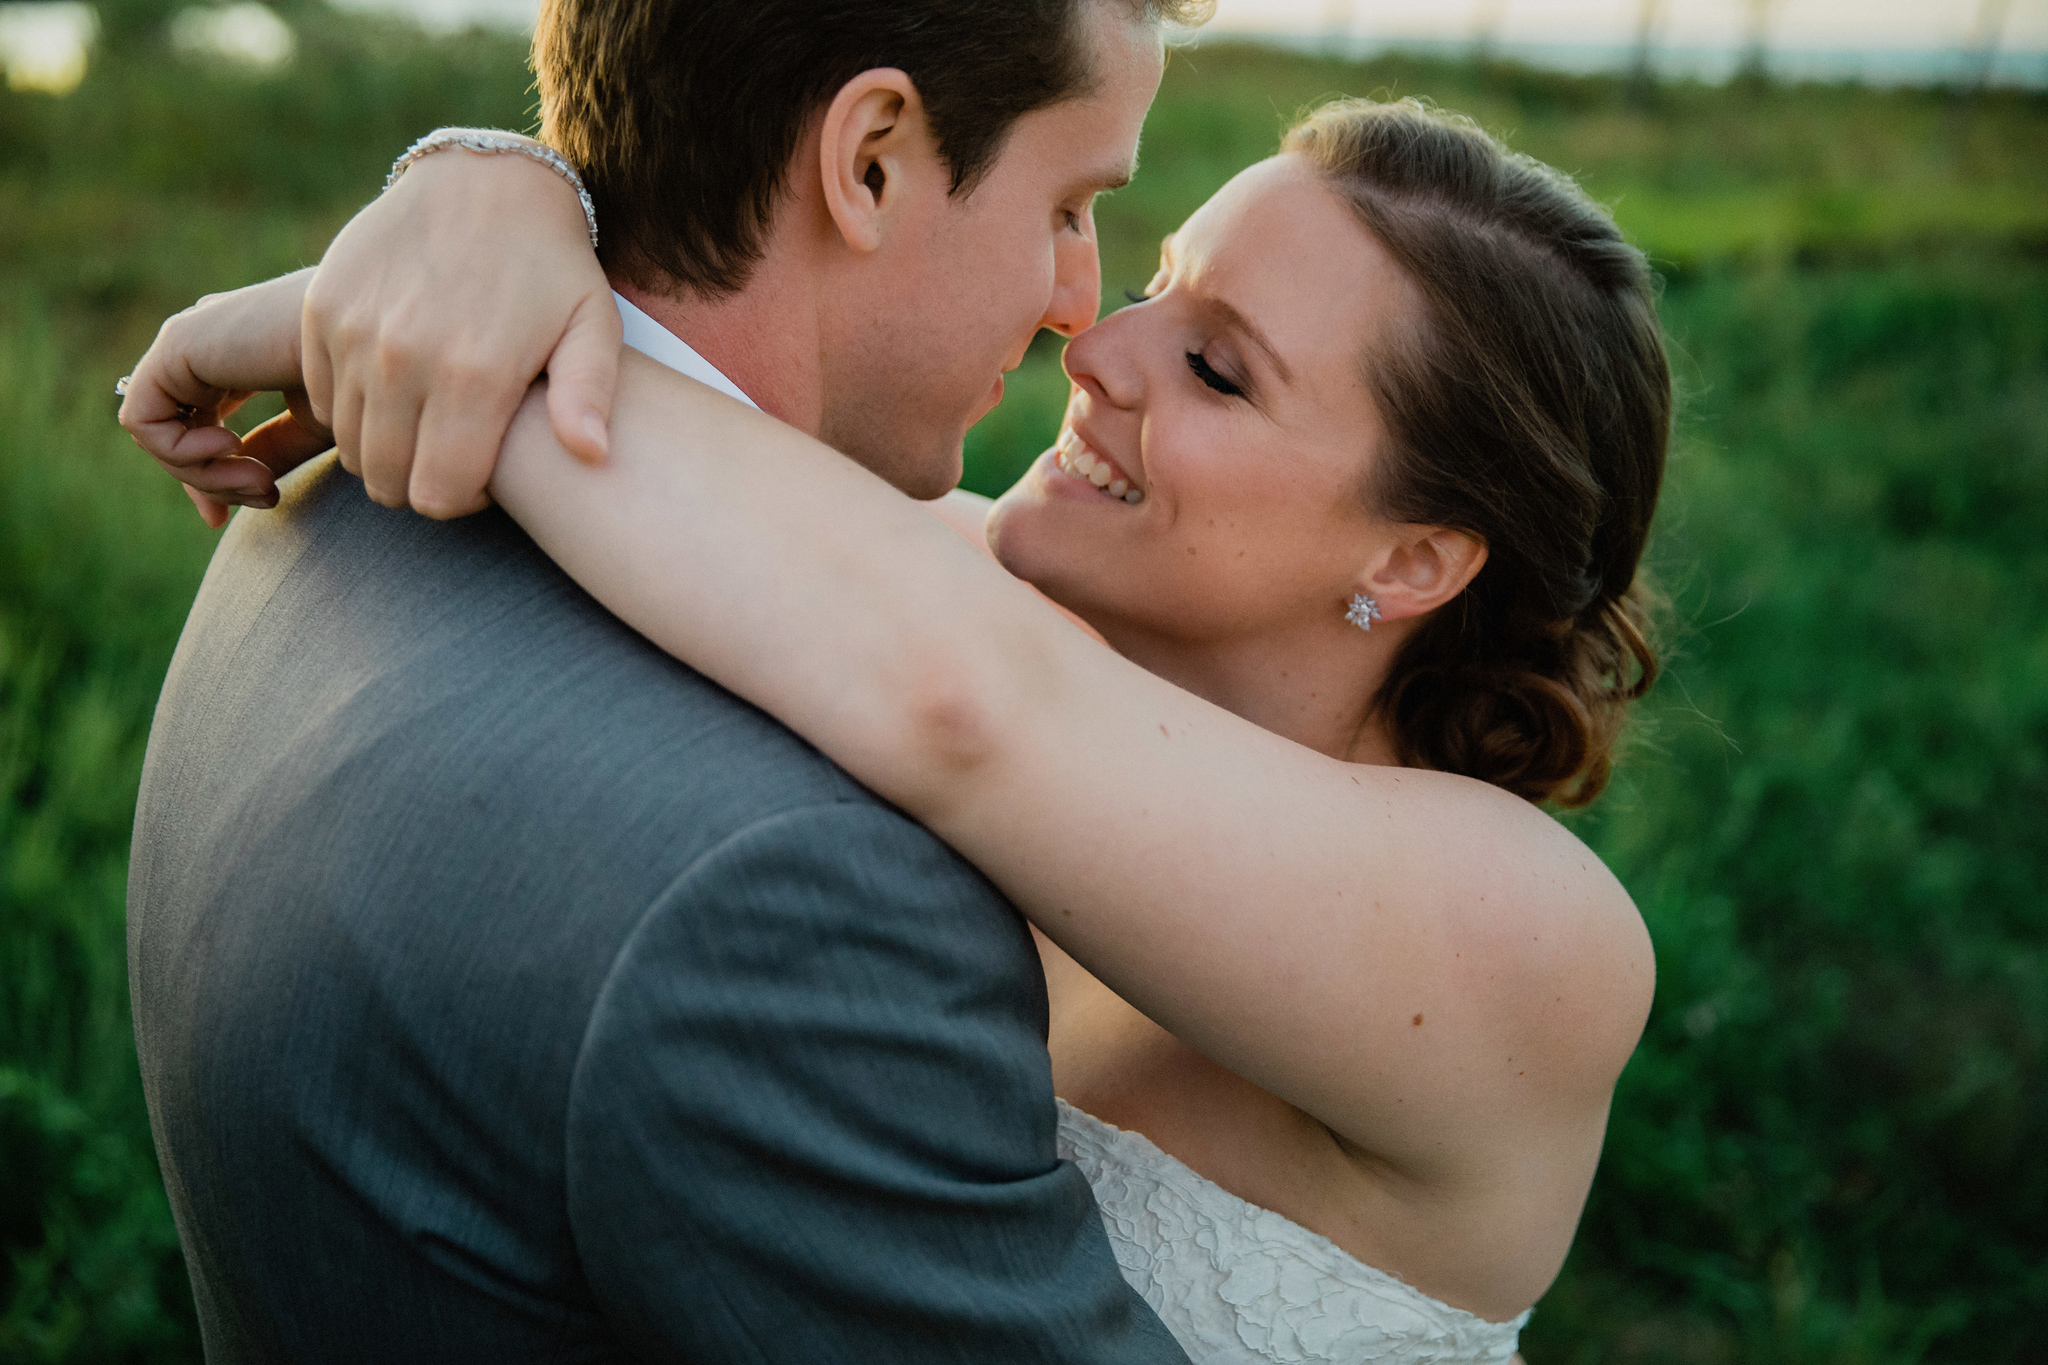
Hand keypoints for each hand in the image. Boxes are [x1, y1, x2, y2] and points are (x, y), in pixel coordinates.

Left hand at [118, 269, 335, 528]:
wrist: (372, 343)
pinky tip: (231, 447)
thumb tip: (249, 485)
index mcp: (236, 355)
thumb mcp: (314, 424)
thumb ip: (274, 451)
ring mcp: (187, 342)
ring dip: (206, 476)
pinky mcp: (175, 345)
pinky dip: (181, 452)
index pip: (198, 422)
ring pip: (158, 435)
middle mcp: (205, 345)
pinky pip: (143, 420)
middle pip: (174, 433)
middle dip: (213, 482)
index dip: (217, 474)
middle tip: (267, 496)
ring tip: (261, 479)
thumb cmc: (359, 378)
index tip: (264, 500)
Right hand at [301, 136, 621, 518]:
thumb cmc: (552, 267)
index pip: (437, 495)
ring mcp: (354, 331)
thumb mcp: (592, 326)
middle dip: (418, 483)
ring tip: (425, 421)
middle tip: (449, 455)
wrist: (485, 179)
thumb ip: (590, 396)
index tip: (479, 475)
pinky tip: (392, 387)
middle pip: (387, 480)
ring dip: (384, 447)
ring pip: (349, 445)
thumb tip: (593, 456)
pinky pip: (321, 396)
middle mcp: (403, 358)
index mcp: (473, 375)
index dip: (459, 501)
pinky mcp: (322, 308)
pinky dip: (350, 407)